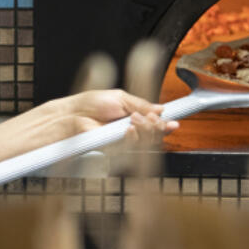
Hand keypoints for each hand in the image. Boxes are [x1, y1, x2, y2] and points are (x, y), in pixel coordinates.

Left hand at [57, 89, 179, 143]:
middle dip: (157, 127)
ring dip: (145, 131)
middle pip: (154, 136)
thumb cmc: (91, 104)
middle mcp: (130, 131)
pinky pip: (130, 149)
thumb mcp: (121, 98)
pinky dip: (133, 139)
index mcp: (133, 117)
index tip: (173, 122)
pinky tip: (130, 130)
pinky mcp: (114, 150)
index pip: (154, 124)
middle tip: (153, 119)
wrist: (74, 113)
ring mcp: (122, 142)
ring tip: (135, 120)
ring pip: (145, 144)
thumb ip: (142, 105)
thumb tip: (160, 109)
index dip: (165, 125)